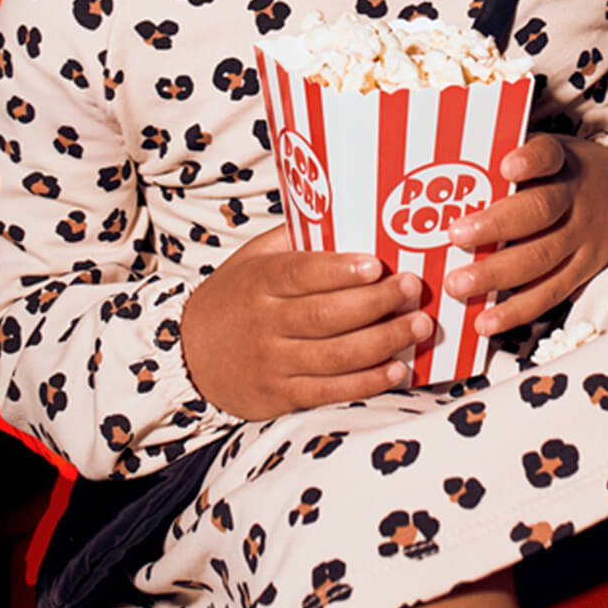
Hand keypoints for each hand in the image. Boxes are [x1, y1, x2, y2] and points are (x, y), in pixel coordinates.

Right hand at [181, 225, 430, 419]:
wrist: (188, 356)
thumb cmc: (234, 298)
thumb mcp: (252, 259)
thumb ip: (293, 240)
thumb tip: (343, 210)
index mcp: (259, 281)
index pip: (301, 274)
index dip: (340, 270)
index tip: (376, 263)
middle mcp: (265, 323)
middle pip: (326, 315)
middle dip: (376, 303)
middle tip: (412, 287)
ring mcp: (273, 363)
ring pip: (335, 356)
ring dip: (383, 342)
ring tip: (419, 326)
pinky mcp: (282, 396)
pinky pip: (330, 391)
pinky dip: (367, 382)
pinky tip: (396, 368)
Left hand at [444, 134, 607, 335]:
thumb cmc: (559, 174)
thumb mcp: (545, 156)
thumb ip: (502, 162)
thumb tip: (439, 177)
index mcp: (561, 161)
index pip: (548, 154)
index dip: (530, 160)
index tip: (507, 165)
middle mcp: (575, 198)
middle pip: (540, 210)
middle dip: (496, 226)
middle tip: (455, 236)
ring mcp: (583, 237)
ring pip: (542, 258)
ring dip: (497, 275)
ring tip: (458, 285)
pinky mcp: (585, 271)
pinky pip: (550, 294)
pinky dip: (516, 311)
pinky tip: (485, 321)